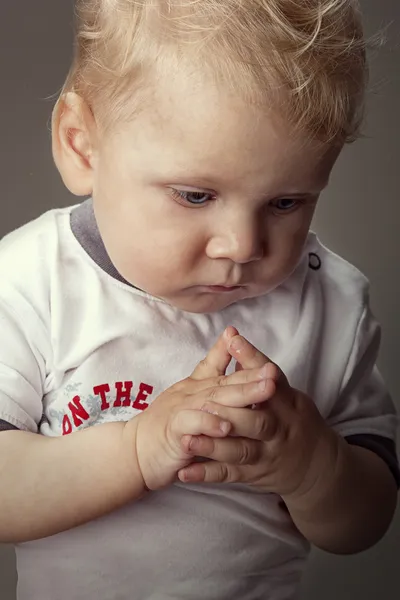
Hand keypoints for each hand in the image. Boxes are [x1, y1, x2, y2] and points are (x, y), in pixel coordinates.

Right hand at [130, 329, 274, 489]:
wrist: (137, 449)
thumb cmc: (168, 423)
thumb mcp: (192, 395)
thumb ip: (212, 370)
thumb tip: (231, 342)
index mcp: (201, 386)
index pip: (228, 373)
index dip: (249, 366)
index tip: (273, 363)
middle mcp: (194, 393)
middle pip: (226, 383)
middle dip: (252, 378)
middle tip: (275, 374)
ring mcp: (183, 409)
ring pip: (214, 400)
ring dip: (240, 396)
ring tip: (264, 392)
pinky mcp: (173, 430)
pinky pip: (192, 424)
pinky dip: (209, 424)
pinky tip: (227, 426)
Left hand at [178, 333, 338, 498]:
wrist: (315, 467)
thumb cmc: (291, 419)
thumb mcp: (283, 393)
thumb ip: (256, 369)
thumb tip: (232, 337)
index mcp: (288, 403)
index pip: (271, 379)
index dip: (253, 359)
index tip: (233, 341)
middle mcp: (280, 429)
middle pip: (259, 420)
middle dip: (231, 413)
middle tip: (203, 407)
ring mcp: (267, 454)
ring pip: (241, 450)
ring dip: (213, 446)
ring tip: (187, 440)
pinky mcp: (254, 475)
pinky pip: (229, 475)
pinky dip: (207, 474)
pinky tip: (184, 472)